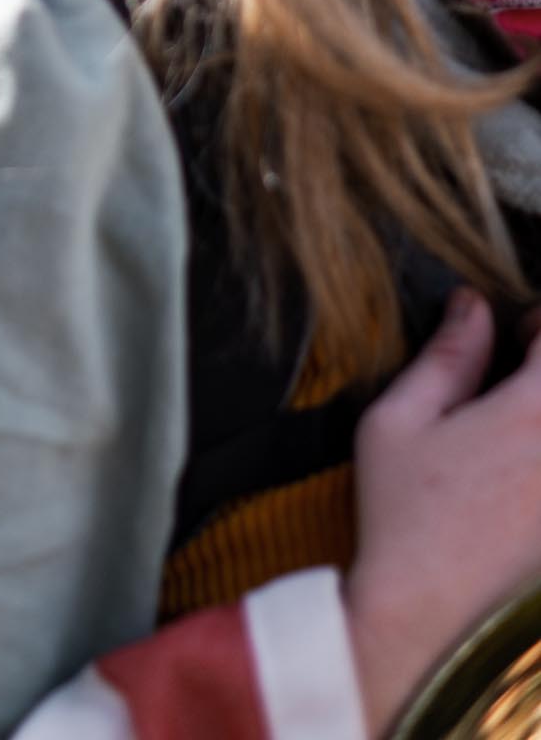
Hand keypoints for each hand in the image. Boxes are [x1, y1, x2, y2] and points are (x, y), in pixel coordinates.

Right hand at [345, 291, 540, 734]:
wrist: (428, 619)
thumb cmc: (404, 519)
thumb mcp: (399, 422)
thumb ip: (445, 357)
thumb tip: (471, 305)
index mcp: (528, 413)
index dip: (538, 324)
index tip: (515, 336)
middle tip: (517, 381)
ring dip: (536, 422)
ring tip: (513, 432)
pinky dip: (533, 467)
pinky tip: (517, 480)